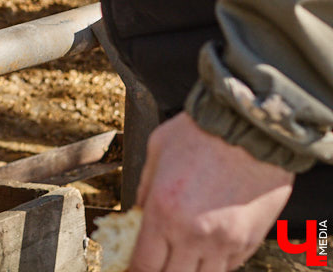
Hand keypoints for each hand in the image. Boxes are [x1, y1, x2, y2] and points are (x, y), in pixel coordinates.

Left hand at [130, 112, 294, 271]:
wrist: (250, 126)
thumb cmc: (202, 132)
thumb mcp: (156, 152)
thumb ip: (144, 189)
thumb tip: (137, 214)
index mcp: (162, 211)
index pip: (143, 264)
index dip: (135, 270)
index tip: (131, 267)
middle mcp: (193, 233)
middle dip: (159, 271)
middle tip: (155, 259)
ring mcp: (224, 241)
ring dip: (188, 270)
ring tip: (180, 257)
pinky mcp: (249, 240)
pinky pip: (228, 266)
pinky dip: (214, 264)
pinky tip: (205, 250)